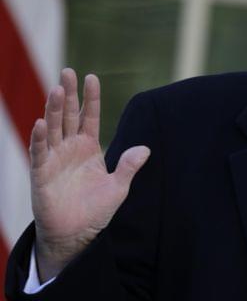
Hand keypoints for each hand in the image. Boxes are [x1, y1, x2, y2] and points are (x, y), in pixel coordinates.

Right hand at [29, 69, 149, 281]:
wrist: (76, 233)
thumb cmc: (96, 209)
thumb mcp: (119, 187)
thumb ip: (129, 167)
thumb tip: (146, 149)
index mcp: (89, 147)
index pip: (89, 117)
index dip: (90, 98)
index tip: (92, 77)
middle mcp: (70, 148)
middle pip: (69, 115)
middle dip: (68, 94)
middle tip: (68, 72)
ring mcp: (54, 159)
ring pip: (54, 128)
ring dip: (54, 109)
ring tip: (57, 89)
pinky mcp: (42, 173)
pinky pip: (40, 152)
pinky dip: (40, 138)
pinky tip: (42, 123)